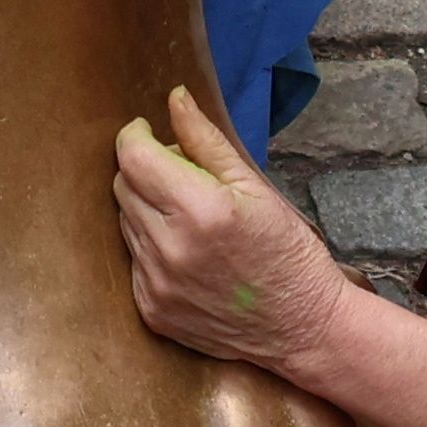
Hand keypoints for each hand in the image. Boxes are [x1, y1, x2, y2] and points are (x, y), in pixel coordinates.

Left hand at [113, 90, 348, 383]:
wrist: (304, 328)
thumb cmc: (288, 252)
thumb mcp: (256, 188)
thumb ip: (207, 141)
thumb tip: (175, 98)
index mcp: (200, 210)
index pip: (133, 156)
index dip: (134, 134)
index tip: (146, 129)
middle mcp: (170, 249)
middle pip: (123, 185)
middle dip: (144, 169)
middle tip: (181, 175)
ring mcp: (157, 285)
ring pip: (125, 221)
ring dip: (147, 208)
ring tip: (189, 217)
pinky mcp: (152, 311)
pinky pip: (132, 260)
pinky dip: (150, 247)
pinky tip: (187, 253)